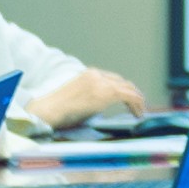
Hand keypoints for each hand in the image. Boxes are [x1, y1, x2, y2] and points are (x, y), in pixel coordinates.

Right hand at [23, 68, 154, 130]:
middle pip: (122, 82)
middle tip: (138, 105)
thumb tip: (101, 106)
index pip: (112, 79)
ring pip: (127, 88)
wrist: (49, 109)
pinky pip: (128, 96)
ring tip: (140, 110)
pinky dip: (135, 103)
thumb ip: (91, 97)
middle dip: (132, 93)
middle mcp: (97, 75)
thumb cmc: (58, 109)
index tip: (127, 99)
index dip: (122, 89)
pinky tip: (137, 113)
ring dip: (136, 99)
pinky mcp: (106, 93)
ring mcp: (102, 83)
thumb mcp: (78, 97)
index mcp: (89, 74)